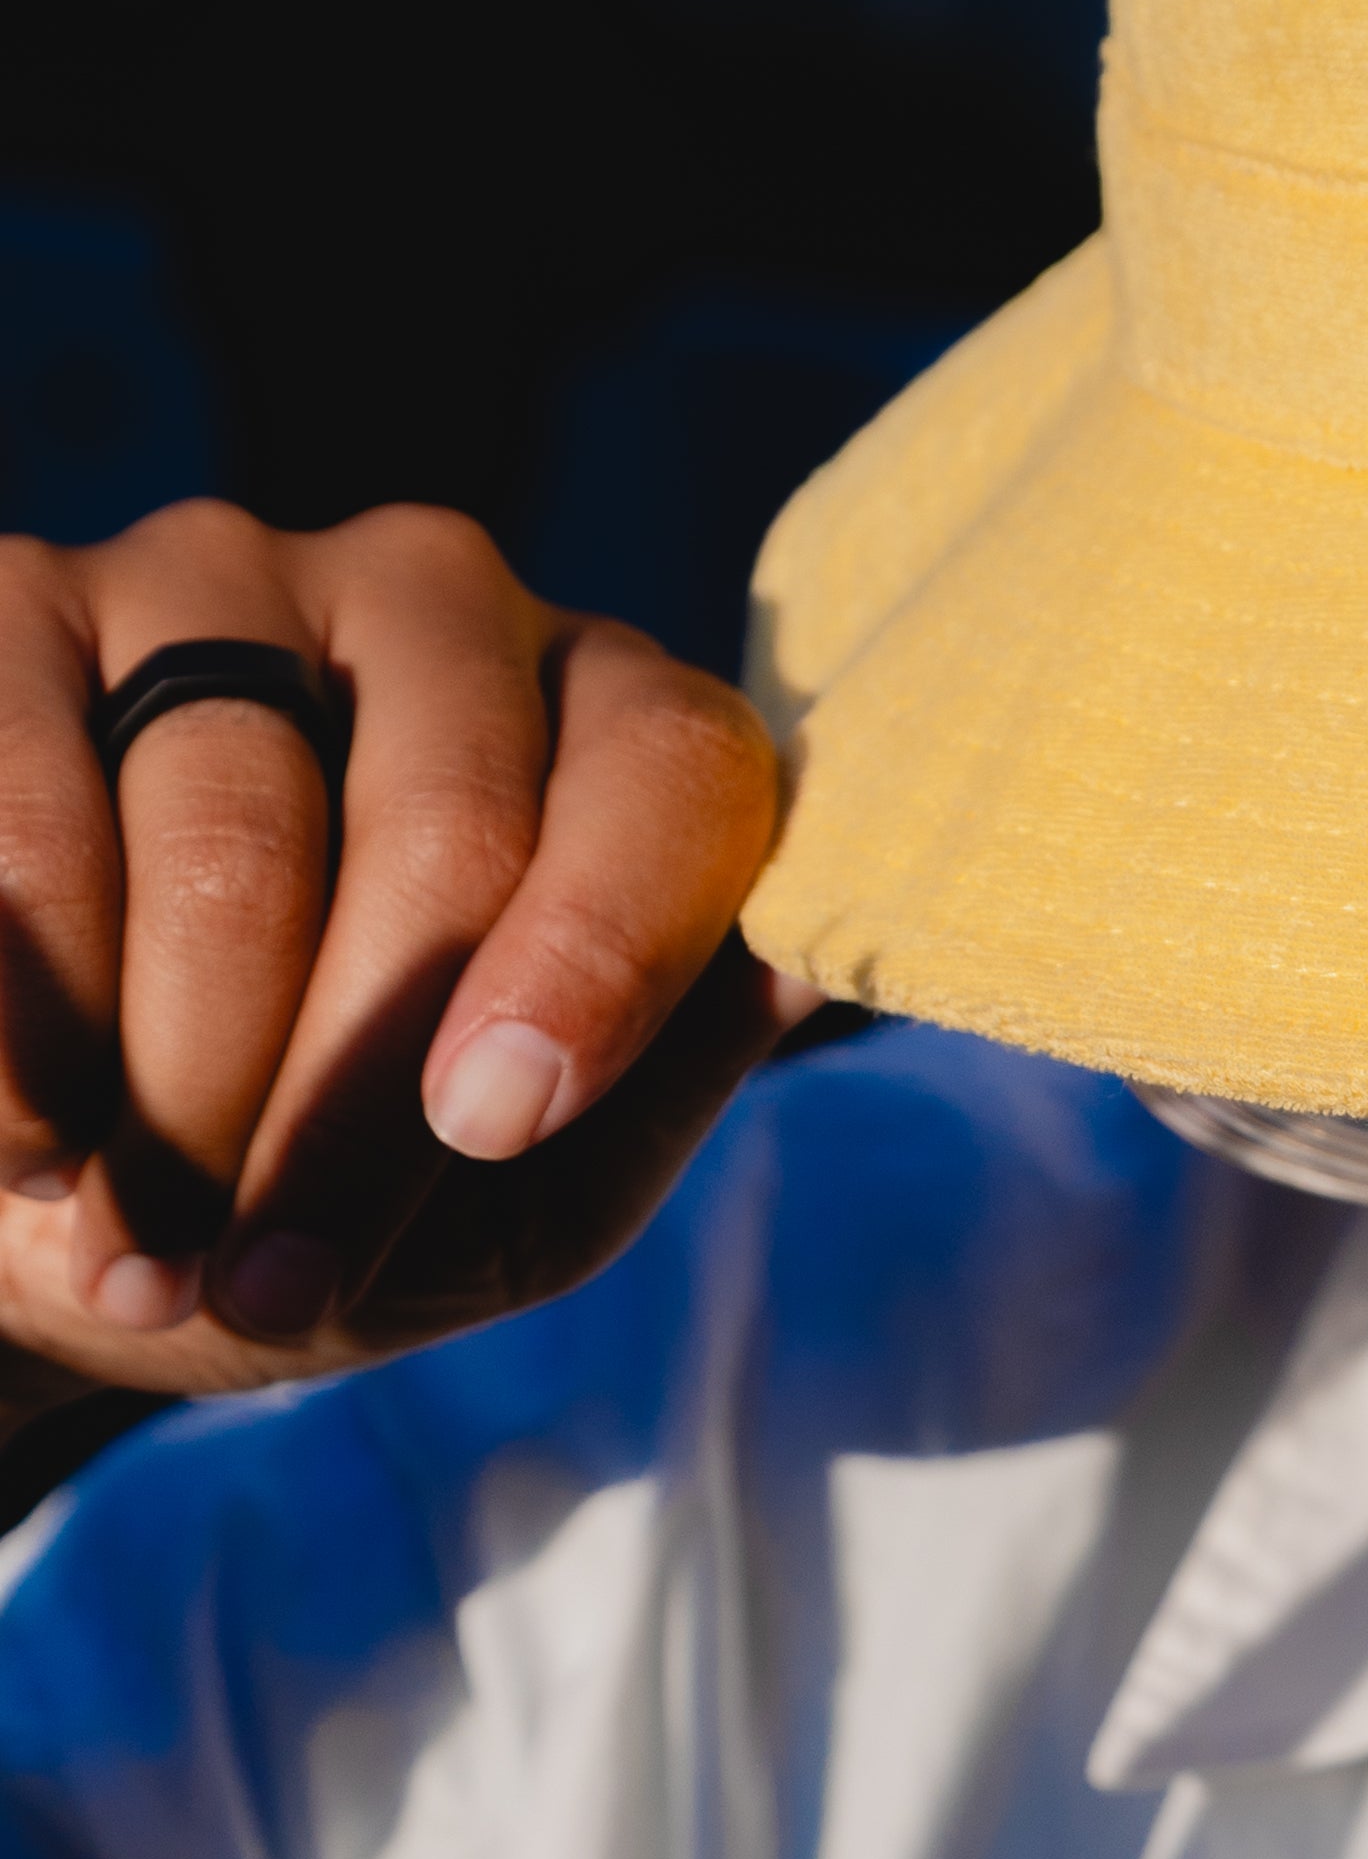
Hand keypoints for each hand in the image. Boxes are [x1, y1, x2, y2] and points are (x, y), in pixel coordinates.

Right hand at [0, 502, 791, 1433]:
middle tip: (276, 1283)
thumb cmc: (332, 1187)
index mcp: (606, 719)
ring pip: (230, 831)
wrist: (46, 1202)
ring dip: (178, 1096)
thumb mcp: (522, 1197)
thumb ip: (652, 1090)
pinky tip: (28, 1149)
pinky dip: (25, 1022)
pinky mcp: (16, 599)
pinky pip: (25, 805)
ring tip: (136, 1262)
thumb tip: (799, 972)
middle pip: (448, 830)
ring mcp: (218, 574)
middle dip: (353, 1105)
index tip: (497, 1117)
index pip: (669, 772)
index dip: (600, 946)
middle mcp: (436, 602)